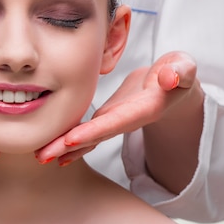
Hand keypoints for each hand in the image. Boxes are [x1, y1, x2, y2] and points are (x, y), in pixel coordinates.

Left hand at [35, 51, 201, 167]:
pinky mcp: (107, 117)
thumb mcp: (183, 67)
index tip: (71, 139)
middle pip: (95, 135)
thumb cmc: (178, 73)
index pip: (115, 122)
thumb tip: (169, 78)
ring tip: (40, 155)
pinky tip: (52, 150)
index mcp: (143, 109)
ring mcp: (115, 120)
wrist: (172, 84)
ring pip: (87, 136)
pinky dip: (69, 141)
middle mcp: (126, 119)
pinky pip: (86, 131)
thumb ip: (179, 71)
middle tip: (42, 155)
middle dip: (69, 146)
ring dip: (63, 147)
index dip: (94, 131)